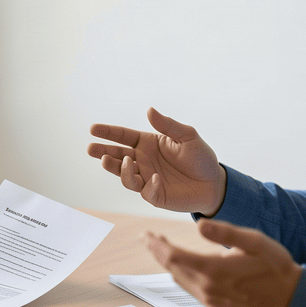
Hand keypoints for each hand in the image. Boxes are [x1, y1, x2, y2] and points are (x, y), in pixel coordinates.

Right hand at [87, 107, 226, 213]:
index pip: (123, 136)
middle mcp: (143, 161)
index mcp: (147, 144)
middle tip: (91, 149)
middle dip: (103, 152)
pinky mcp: (155, 196)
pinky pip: (146, 191)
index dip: (108, 133)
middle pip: (117, 156)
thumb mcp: (187, 136)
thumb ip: (168, 125)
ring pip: (125, 176)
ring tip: (118, 161)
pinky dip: (148, 185)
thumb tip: (149, 110)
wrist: (214, 182)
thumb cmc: (200, 157)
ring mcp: (146, 179)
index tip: (93, 129)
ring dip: (118, 169)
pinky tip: (156, 178)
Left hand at [144, 218, 301, 306]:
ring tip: (161, 248)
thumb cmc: (275, 266)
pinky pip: (190, 290)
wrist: (291, 298)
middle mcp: (208, 288)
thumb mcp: (255, 242)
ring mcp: (211, 300)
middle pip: (171, 268)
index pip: (172, 256)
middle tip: (149, 238)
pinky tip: (181, 267)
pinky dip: (180, 276)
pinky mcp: (216, 306)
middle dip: (158, 252)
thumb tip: (199, 225)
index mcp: (213, 270)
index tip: (147, 234)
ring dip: (167, 264)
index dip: (157, 245)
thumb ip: (226, 233)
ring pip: (179, 280)